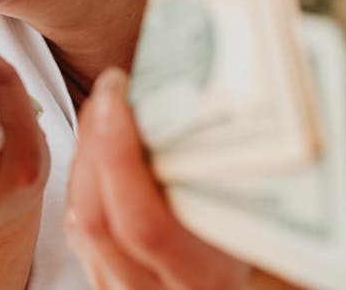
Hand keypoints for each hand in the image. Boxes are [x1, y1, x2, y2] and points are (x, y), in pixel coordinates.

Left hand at [66, 68, 299, 289]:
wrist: (224, 284)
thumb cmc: (267, 243)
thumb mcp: (262, 218)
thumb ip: (234, 171)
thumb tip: (222, 78)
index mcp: (206, 277)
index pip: (144, 225)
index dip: (119, 155)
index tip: (119, 95)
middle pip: (97, 219)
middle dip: (95, 143)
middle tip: (112, 90)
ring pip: (80, 223)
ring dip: (86, 157)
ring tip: (108, 108)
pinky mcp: (104, 280)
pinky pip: (78, 229)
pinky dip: (85, 179)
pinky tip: (102, 145)